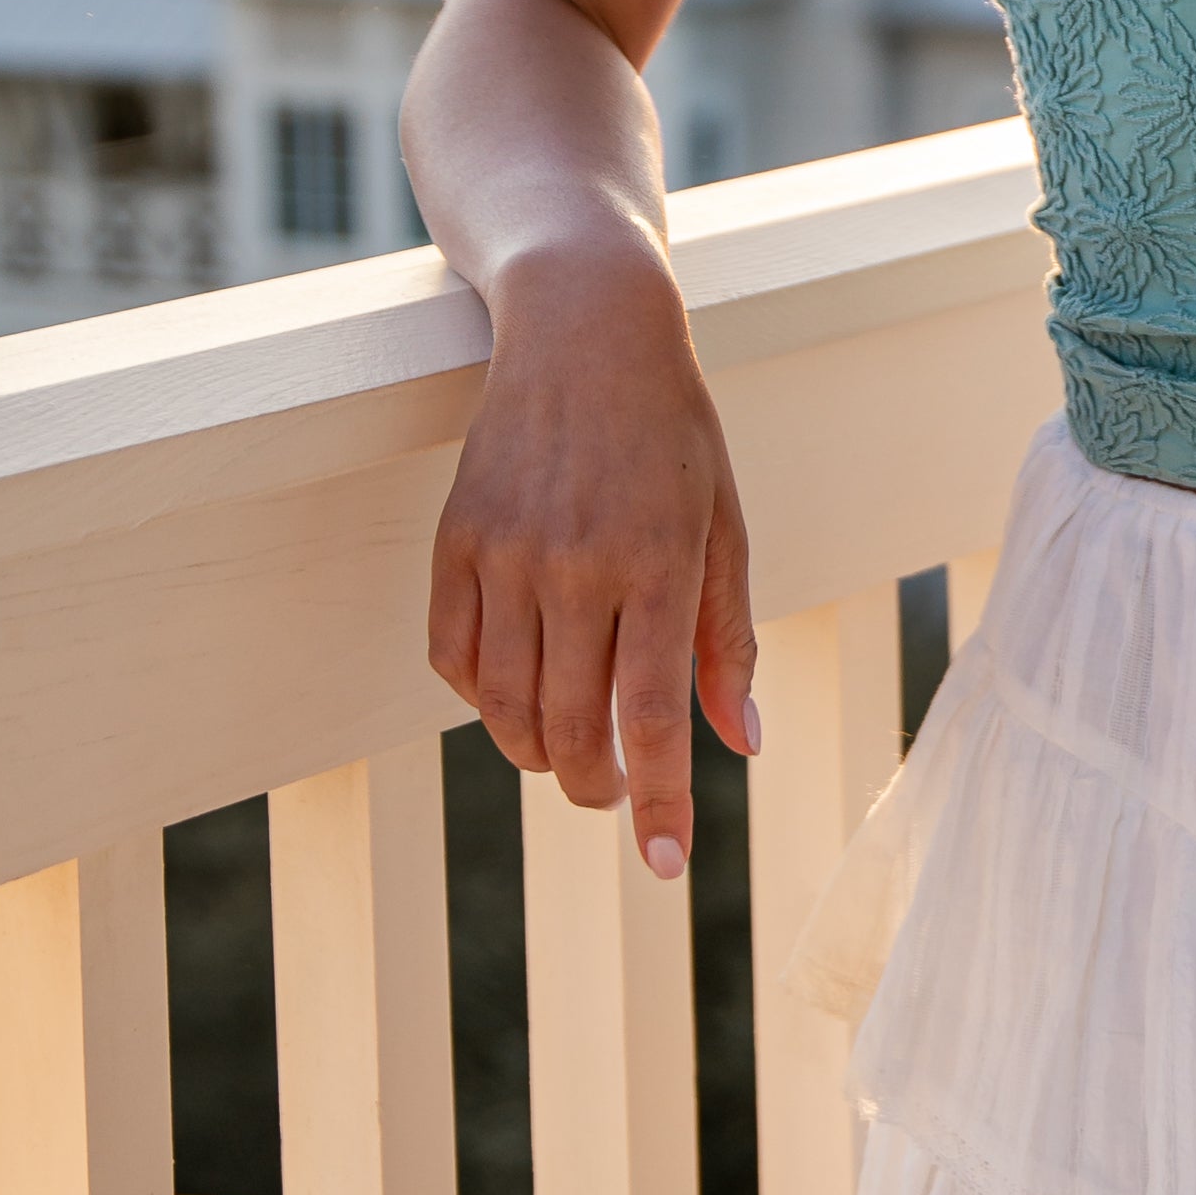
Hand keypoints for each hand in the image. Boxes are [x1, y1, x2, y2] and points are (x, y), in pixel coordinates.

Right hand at [425, 238, 758, 876]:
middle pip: (572, 730)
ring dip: (540, 752)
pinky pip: (454, 659)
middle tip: (614, 794)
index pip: (656, 717)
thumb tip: (742, 742)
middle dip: (596, 786)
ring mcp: (505, 554)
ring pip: (507, 708)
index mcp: (659, 564)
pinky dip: (484, 698)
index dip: (661, 801)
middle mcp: (576, 565)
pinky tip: (518, 692)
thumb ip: (728, 639)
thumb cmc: (671, 433)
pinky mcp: (452, 541)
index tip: (665, 864)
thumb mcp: (723, 524)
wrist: (584, 330)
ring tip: (572, 749)